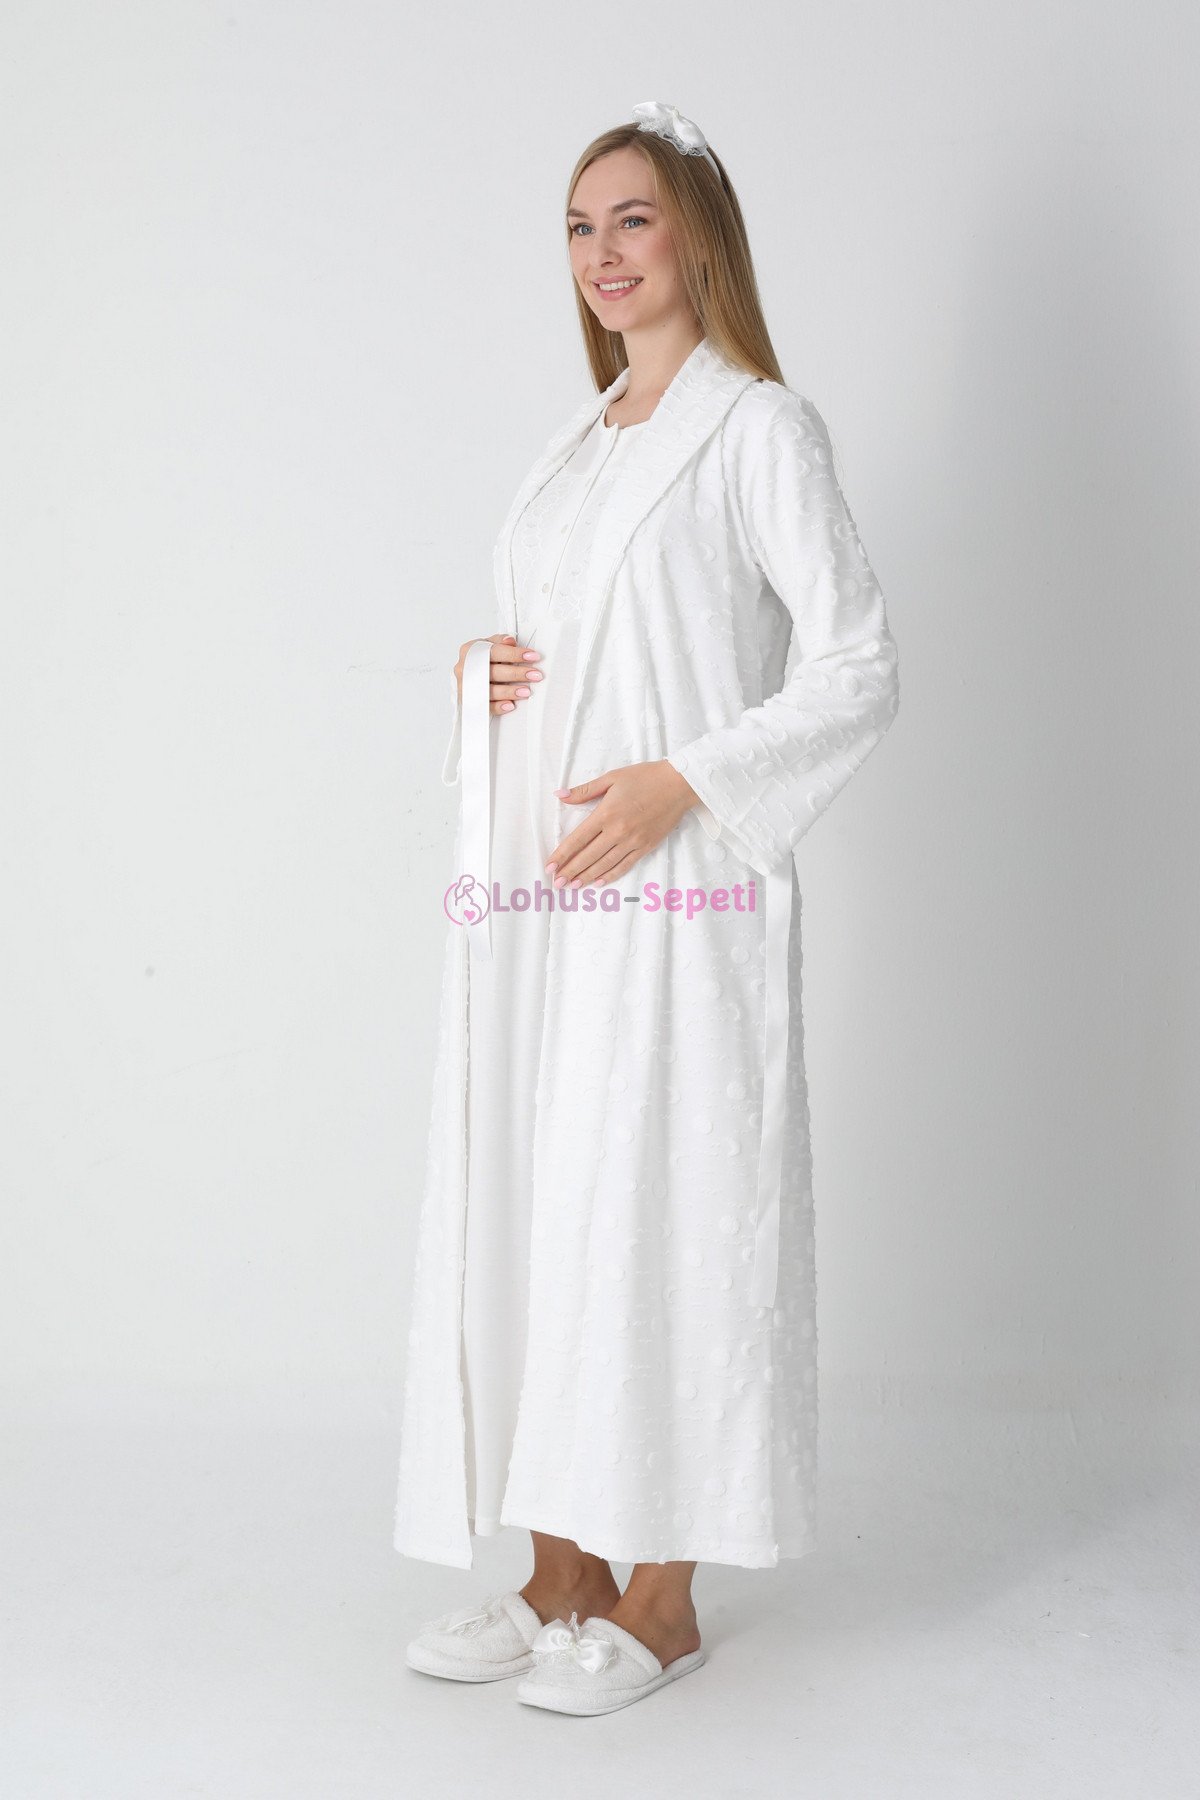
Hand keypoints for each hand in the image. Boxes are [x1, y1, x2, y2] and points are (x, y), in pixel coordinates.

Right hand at [454, 634, 542, 714]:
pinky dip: (498, 707)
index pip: (494, 651)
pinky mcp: (469, 703)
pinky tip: (510, 705)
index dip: (514, 654)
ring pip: (489, 690)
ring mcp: (466, 686)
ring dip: (509, 691)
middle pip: (493, 671)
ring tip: (525, 691)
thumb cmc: (478, 661)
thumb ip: (499, 642)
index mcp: (470, 651)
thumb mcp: (487, 646)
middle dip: (516, 673)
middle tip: (534, 675)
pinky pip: (484, 708)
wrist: (464, 678)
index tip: (532, 656)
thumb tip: (510, 641)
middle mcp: (465, 668)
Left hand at [546, 761, 702, 887]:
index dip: (562, 854)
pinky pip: (624, 865)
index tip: (550, 866)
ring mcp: (633, 841)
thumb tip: (560, 795)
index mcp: (606, 813)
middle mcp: (618, 831)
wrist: (679, 784)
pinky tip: (598, 882)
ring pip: (604, 864)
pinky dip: (610, 875)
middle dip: (570, 871)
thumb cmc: (646, 777)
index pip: (578, 839)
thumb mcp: (612, 778)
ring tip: (572, 885)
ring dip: (586, 876)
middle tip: (557, 882)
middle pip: (588, 856)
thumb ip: (585, 790)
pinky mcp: (646, 846)